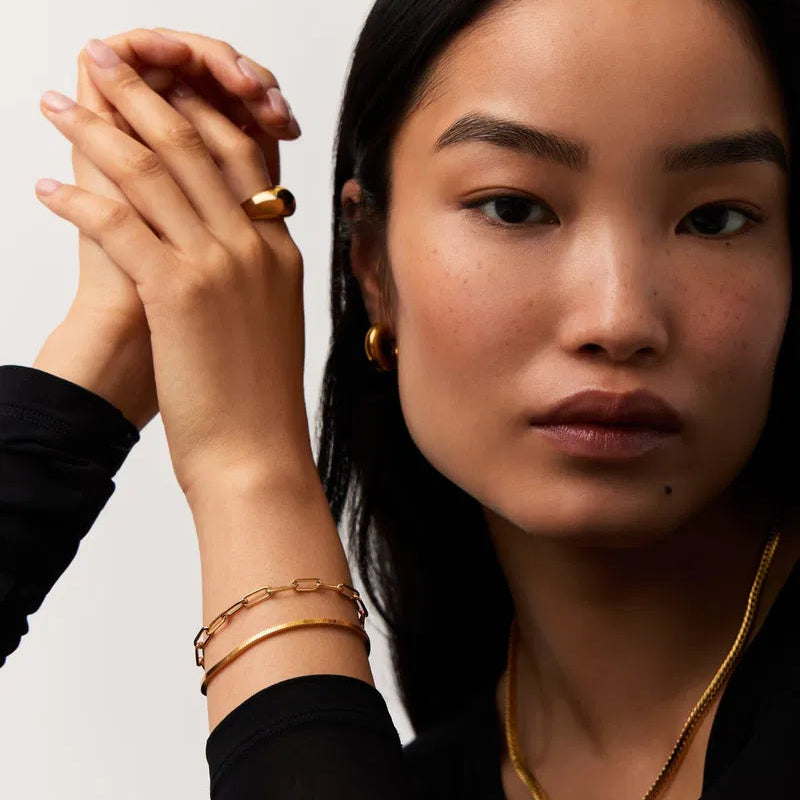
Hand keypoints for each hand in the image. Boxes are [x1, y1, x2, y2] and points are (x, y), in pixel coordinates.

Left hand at [36, 39, 311, 497]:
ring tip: (60, 107)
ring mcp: (221, 265)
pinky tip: (46, 188)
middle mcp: (256, 247)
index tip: (160, 94)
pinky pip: (120, 223)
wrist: (257, 455)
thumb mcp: (269, 323)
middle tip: (104, 67)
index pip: (243, 157)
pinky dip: (78, 199)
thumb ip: (255, 274)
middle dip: (143, 98)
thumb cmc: (259, 400)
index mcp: (281, 252)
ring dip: (99, 132)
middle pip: (196, 148)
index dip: (198, 113)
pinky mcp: (179, 292)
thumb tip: (226, 250)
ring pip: (155, 174)